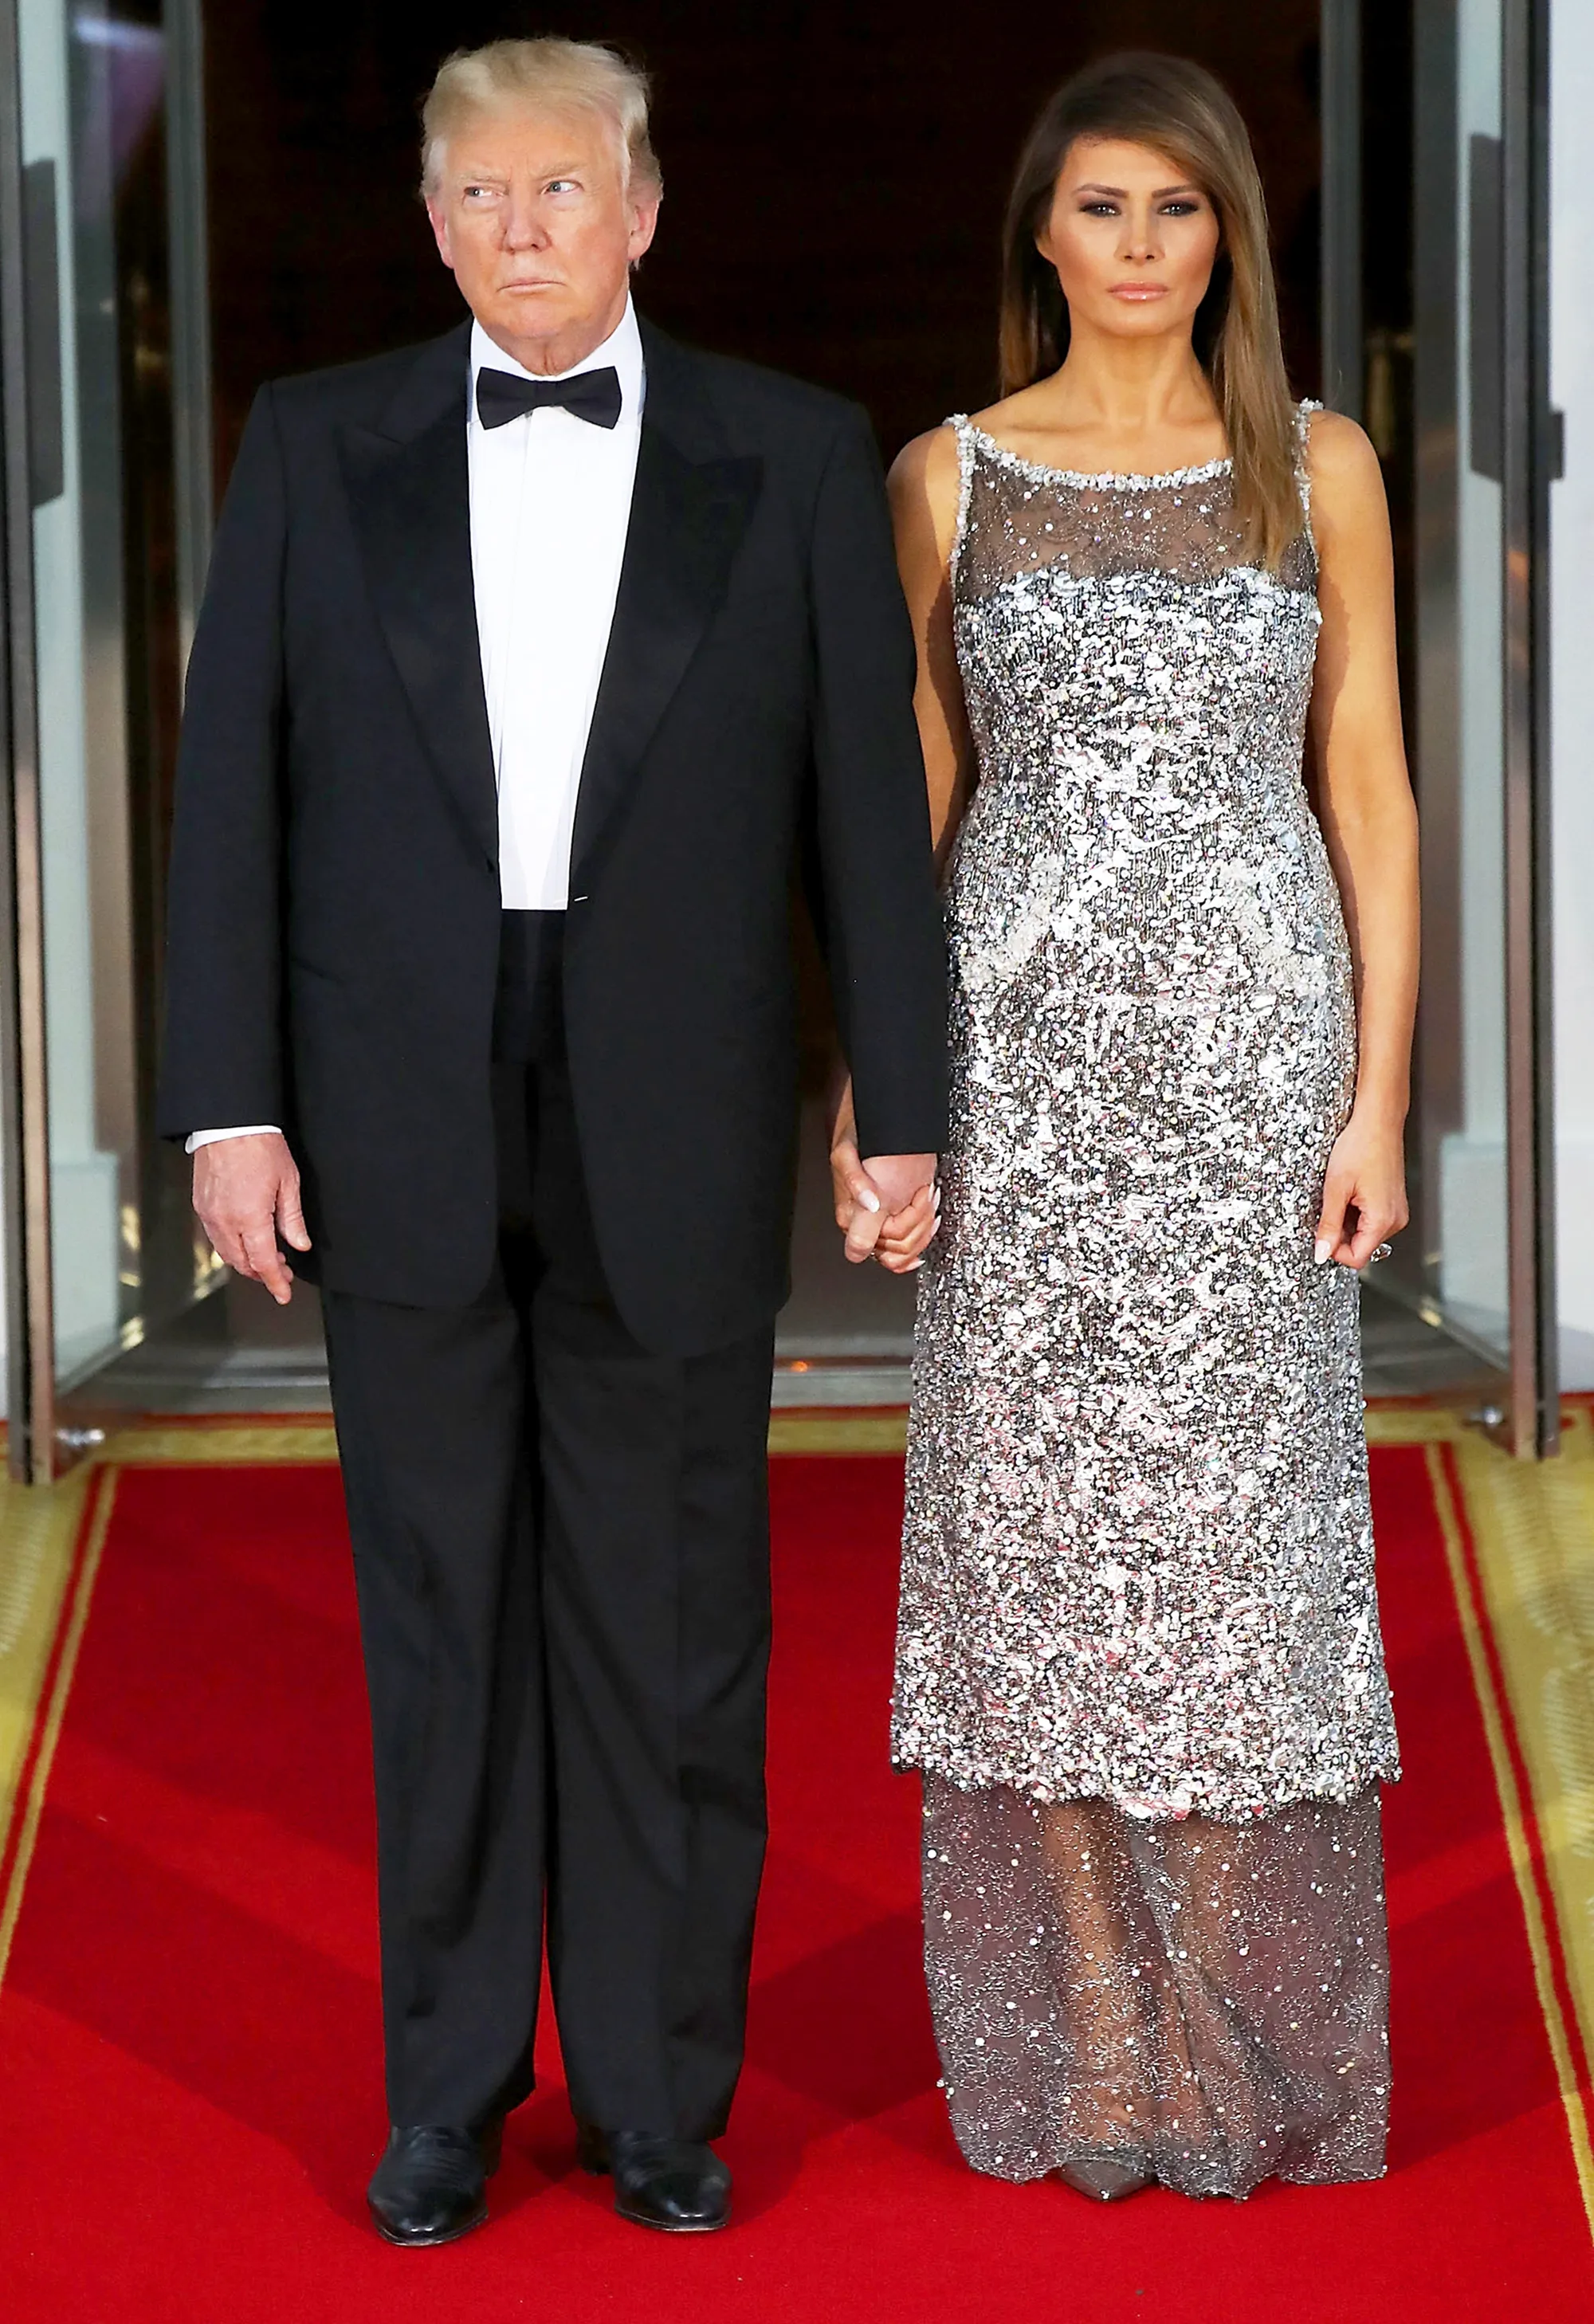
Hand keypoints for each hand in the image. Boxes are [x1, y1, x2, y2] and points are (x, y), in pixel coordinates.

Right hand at [192, 1131, 311, 1304]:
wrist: (228, 1123)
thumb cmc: (260, 1146)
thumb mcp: (288, 1182)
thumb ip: (292, 1219)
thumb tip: (299, 1244)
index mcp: (250, 1217)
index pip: (263, 1263)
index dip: (275, 1283)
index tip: (284, 1294)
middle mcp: (225, 1221)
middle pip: (243, 1263)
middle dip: (263, 1274)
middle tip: (282, 1272)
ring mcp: (209, 1214)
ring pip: (227, 1253)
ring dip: (247, 1262)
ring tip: (268, 1256)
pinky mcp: (201, 1206)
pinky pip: (216, 1237)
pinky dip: (232, 1247)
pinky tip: (247, 1240)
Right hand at [830, 1090, 937, 1273]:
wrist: (883, 1126)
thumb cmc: (862, 1138)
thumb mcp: (852, 1159)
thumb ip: (856, 1184)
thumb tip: (870, 1205)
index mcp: (850, 1217)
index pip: (873, 1249)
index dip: (901, 1230)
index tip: (913, 1204)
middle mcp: (864, 1225)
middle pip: (897, 1251)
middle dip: (918, 1222)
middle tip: (924, 1195)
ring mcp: (881, 1223)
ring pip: (907, 1251)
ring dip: (925, 1224)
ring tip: (927, 1196)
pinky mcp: (896, 1218)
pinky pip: (910, 1244)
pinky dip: (924, 1231)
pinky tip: (930, 1216)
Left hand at [1314, 1108, 1407, 1270]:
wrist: (1378, 1122)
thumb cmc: (1360, 1146)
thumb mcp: (1335, 1189)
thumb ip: (1329, 1226)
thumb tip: (1321, 1253)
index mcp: (1383, 1220)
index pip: (1357, 1258)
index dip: (1334, 1251)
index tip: (1321, 1235)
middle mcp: (1396, 1220)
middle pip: (1362, 1247)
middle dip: (1340, 1234)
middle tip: (1329, 1207)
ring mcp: (1397, 1211)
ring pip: (1365, 1234)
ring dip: (1347, 1223)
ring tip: (1342, 1195)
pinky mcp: (1393, 1203)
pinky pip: (1372, 1220)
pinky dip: (1356, 1213)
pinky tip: (1351, 1192)